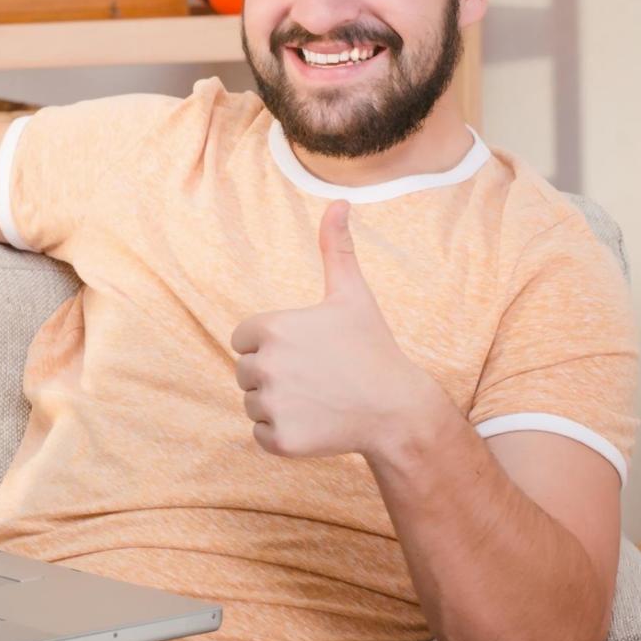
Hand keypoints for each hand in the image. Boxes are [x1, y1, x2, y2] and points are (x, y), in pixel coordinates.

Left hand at [229, 200, 440, 457]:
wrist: (397, 409)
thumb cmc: (371, 348)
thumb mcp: (352, 294)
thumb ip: (336, 248)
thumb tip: (339, 202)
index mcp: (269, 328)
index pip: (243, 339)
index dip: (273, 345)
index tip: (307, 350)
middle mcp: (264, 365)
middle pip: (245, 372)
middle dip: (275, 375)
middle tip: (316, 377)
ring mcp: (271, 404)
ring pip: (252, 404)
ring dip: (279, 405)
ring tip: (318, 399)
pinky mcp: (279, 439)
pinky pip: (261, 434)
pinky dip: (284, 434)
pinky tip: (316, 423)